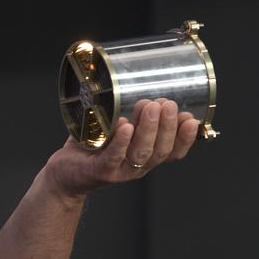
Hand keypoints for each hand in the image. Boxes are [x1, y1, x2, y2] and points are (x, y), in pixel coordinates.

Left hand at [44, 99, 199, 199]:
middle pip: (159, 151)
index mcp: (146, 157)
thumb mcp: (117, 130)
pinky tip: (125, 126)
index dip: (185, 138)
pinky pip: (112, 157)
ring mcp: (119, 170)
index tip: (192, 120)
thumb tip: (144, 85)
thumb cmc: (94, 147)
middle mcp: (137, 167)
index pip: (173, 152)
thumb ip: (132, 115)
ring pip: (139, 153)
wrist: (66, 173)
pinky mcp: (99, 170)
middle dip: (167, 126)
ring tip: (149, 107)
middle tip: (168, 104)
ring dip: (147, 129)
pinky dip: (120, 142)